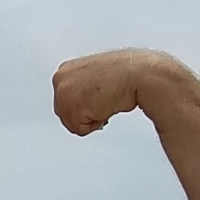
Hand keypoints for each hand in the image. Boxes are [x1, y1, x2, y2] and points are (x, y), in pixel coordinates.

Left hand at [53, 48, 177, 135]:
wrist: (139, 73)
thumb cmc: (126, 73)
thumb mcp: (97, 75)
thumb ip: (83, 86)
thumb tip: (83, 101)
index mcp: (65, 70)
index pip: (64, 101)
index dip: (85, 104)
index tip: (99, 95)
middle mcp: (60, 79)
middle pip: (64, 114)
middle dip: (85, 112)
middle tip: (104, 98)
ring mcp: (63, 93)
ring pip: (71, 122)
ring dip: (91, 118)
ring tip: (106, 100)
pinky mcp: (71, 107)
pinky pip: (80, 130)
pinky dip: (95, 123)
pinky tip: (106, 105)